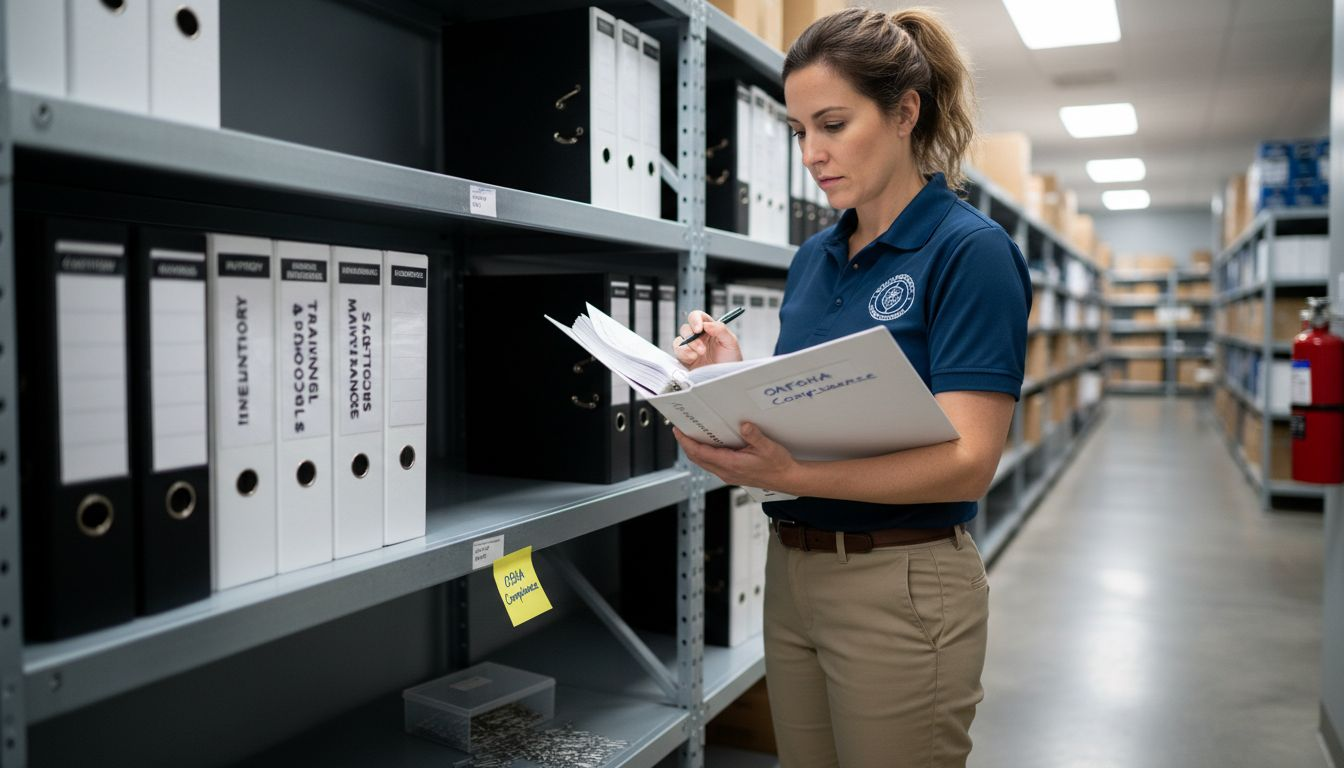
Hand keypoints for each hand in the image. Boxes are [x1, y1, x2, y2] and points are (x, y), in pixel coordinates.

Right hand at [673, 310, 742, 368]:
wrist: (727, 378)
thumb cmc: (731, 360)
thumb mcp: (731, 343)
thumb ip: (721, 330)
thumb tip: (707, 324)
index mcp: (710, 328)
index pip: (698, 316)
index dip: (695, 319)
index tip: (699, 329)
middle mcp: (698, 336)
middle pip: (686, 328)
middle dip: (692, 337)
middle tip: (702, 348)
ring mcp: (691, 347)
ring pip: (680, 339)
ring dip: (689, 346)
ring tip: (699, 355)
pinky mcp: (685, 358)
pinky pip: (678, 351)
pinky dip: (683, 353)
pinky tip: (693, 358)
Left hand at [674, 421, 799, 490]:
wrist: (787, 479)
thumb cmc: (778, 466)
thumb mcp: (768, 447)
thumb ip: (754, 436)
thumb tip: (744, 426)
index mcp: (731, 465)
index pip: (701, 453)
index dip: (687, 442)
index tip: (679, 433)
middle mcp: (726, 472)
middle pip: (697, 459)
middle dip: (686, 445)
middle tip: (680, 431)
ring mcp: (728, 475)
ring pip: (703, 463)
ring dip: (694, 451)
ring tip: (690, 437)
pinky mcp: (732, 475)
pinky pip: (711, 465)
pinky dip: (704, 455)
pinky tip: (707, 446)